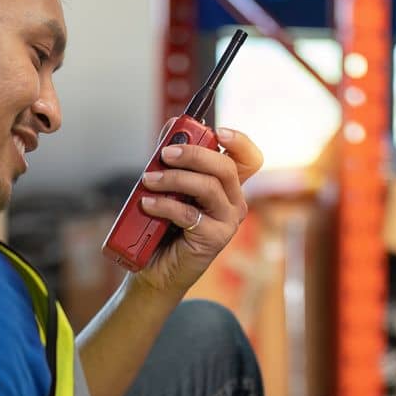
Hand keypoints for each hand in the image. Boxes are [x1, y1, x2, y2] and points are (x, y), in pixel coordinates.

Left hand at [131, 120, 263, 297]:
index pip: (248, 158)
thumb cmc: (162, 227)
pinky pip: (190, 214)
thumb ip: (172, 158)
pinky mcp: (215, 239)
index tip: (219, 131)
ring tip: (148, 180)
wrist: (156, 269)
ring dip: (174, 179)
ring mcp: (227, 221)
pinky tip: (147, 204)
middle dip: (194, 154)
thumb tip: (173, 125)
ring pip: (208, 187)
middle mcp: (233, 202)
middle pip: (226, 167)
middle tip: (165, 154)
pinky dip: (164, 205)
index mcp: (227, 186)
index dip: (240, 142)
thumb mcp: (168, 186)